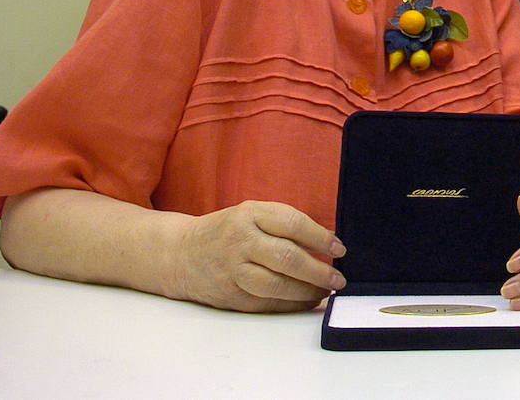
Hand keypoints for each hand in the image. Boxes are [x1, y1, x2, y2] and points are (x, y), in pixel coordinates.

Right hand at [171, 200, 345, 312]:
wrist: (179, 253)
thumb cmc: (227, 231)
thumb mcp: (251, 214)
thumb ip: (284, 224)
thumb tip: (328, 241)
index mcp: (249, 215)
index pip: (293, 224)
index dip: (320, 238)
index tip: (339, 248)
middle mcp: (240, 242)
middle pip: (287, 258)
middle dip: (319, 270)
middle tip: (338, 278)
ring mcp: (232, 271)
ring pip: (277, 285)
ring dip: (307, 291)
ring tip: (326, 291)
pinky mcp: (229, 296)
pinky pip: (265, 304)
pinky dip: (290, 305)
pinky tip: (307, 301)